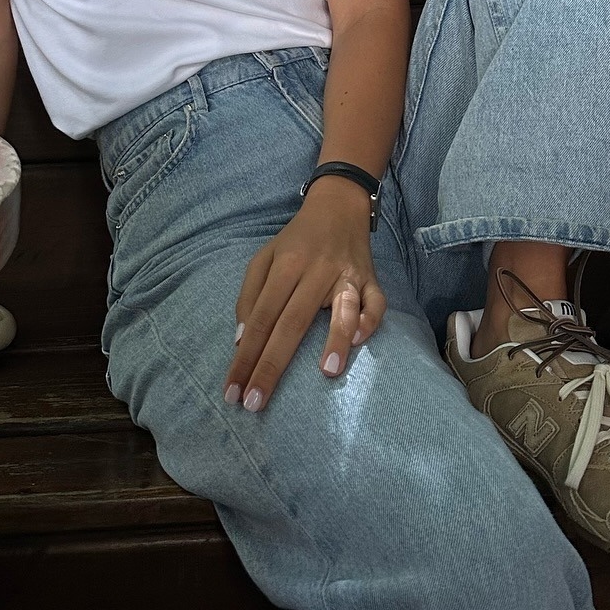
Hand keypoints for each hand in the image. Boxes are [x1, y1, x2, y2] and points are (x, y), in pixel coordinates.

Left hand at [225, 178, 386, 411]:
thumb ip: (249, 296)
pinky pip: (376, 302)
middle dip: (271, 365)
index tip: (232, 392)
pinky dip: (370, 319)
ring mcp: (347, 275)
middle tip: (255, 404)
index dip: (245, 356)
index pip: (260, 318)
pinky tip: (361, 340)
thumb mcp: (264, 258)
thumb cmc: (296, 241)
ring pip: (343, 308)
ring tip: (327, 373)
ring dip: (336, 339)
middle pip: (291, 322)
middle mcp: (316, 271)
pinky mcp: (372, 279)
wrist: (338, 205)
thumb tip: (242, 340)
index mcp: (285, 266)